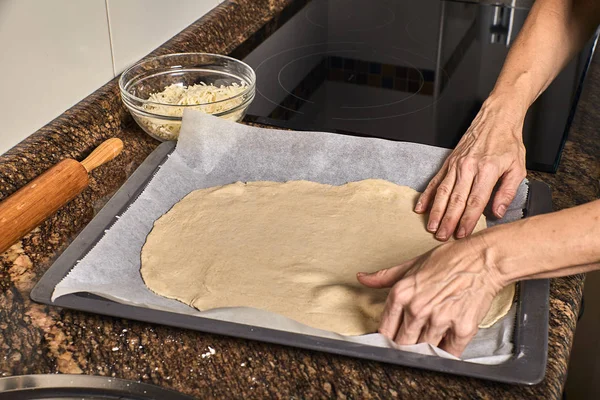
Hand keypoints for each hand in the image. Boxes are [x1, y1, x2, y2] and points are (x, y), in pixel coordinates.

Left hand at [357, 235, 503, 356]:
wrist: (483, 259)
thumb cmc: (449, 260)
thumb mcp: (412, 265)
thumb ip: (385, 276)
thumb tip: (362, 278)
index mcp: (401, 294)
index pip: (385, 329)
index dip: (387, 339)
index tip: (390, 342)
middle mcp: (417, 309)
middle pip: (402, 344)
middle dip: (405, 347)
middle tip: (411, 345)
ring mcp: (439, 320)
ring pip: (424, 350)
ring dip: (426, 350)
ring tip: (430, 343)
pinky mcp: (462, 329)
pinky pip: (449, 353)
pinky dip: (447, 353)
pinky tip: (446, 345)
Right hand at [415, 97, 526, 240]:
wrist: (496, 118)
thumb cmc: (508, 143)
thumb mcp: (518, 167)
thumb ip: (507, 191)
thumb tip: (497, 212)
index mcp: (487, 170)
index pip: (475, 200)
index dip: (468, 219)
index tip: (462, 234)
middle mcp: (468, 167)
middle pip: (456, 199)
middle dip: (448, 220)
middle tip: (442, 236)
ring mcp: (456, 164)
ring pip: (443, 191)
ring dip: (436, 210)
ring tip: (431, 226)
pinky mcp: (448, 162)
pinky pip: (435, 180)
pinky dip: (427, 195)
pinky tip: (421, 207)